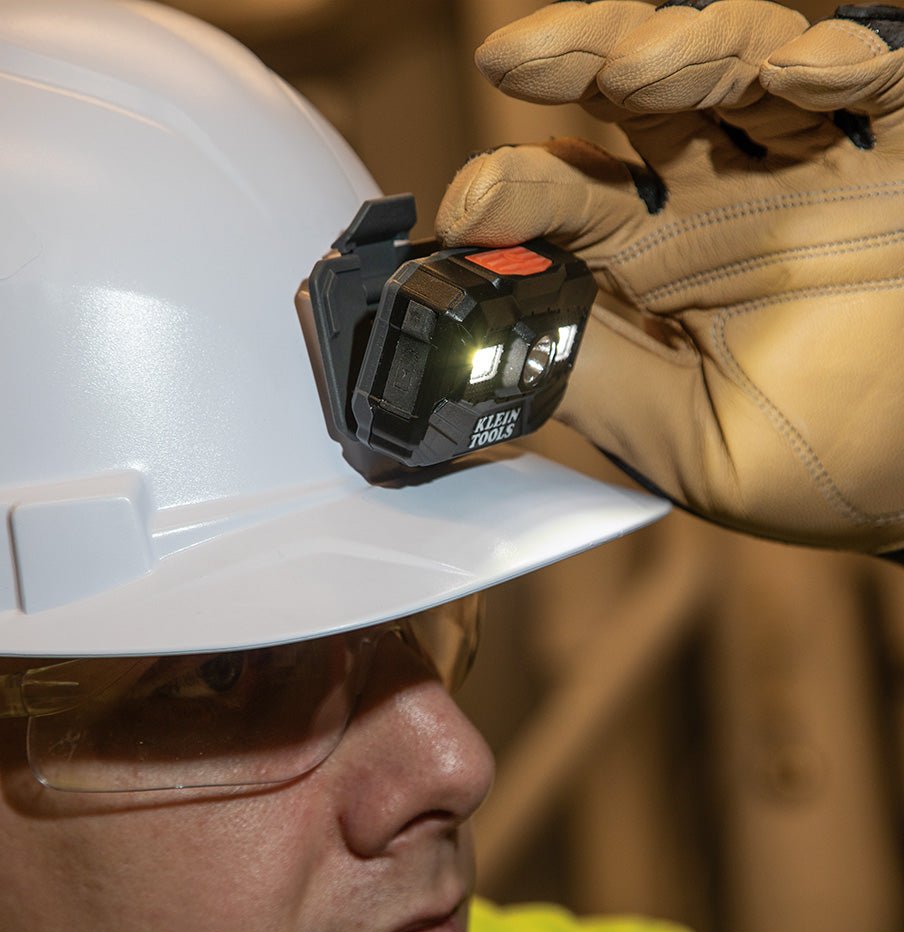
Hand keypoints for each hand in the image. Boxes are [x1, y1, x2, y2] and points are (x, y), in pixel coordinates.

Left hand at [436, 0, 903, 556]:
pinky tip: (799, 72)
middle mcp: (715, 196)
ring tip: (636, 68)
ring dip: (685, 47)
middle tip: (516, 60)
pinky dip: (839, 62)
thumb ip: (587, 372)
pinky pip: (874, 82)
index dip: (509, 187)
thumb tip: (480, 336)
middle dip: (574, 62)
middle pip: (635, 95)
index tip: (471, 208)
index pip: (564, 192)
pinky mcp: (896, 153)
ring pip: (735, 63)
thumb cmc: (800, 465)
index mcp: (650, 259)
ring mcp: (803, 166)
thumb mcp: (670, 435)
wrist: (902, 484)